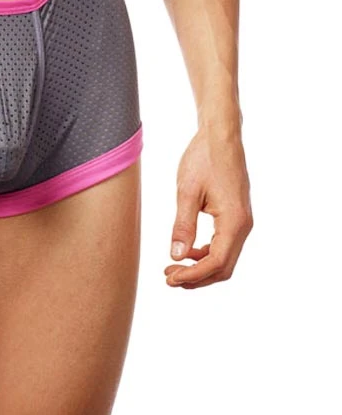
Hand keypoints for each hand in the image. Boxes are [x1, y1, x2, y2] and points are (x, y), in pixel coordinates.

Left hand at [165, 127, 252, 288]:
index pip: (215, 262)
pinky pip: (225, 244)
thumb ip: (183, 225)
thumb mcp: (187, 191)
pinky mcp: (237, 215)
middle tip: (169, 277)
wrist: (220, 136)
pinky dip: (206, 253)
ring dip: (201, 267)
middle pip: (223, 267)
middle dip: (197, 277)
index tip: (170, 278)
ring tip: (174, 266)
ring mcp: (242, 221)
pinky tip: (187, 250)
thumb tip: (176, 256)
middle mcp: (244, 226)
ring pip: (225, 258)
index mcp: (234, 222)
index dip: (193, 275)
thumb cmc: (204, 158)